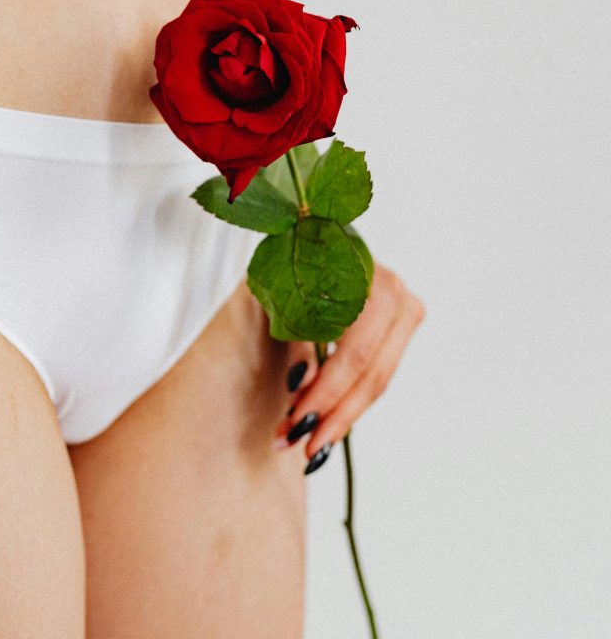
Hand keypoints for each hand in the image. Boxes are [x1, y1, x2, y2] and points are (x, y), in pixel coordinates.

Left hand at [273, 261, 425, 472]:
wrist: (305, 236)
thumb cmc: (285, 263)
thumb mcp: (279, 291)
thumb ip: (295, 331)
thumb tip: (302, 381)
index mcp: (366, 276)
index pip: (354, 353)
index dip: (325, 392)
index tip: (293, 421)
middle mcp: (395, 291)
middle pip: (371, 373)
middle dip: (332, 416)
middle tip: (298, 446)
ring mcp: (404, 308)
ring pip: (378, 380)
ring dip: (341, 417)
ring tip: (307, 446)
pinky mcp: (401, 325)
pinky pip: (377, 374)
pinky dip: (350, 401)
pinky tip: (324, 425)